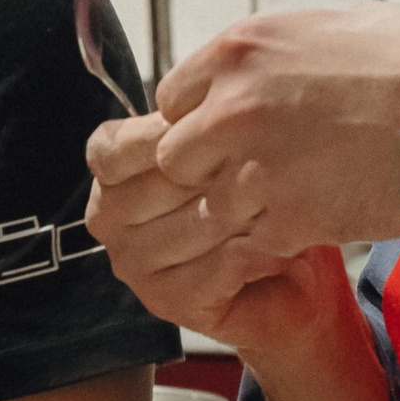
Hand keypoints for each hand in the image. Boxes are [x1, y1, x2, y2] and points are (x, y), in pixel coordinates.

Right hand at [86, 115, 361, 362]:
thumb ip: (199, 125)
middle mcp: (109, 221)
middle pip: (152, 184)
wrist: (290, 278)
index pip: (111, 148)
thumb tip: (208, 98)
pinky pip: (212, 268)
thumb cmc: (258, 207)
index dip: (165, 135)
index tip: (221, 129)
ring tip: (280, 207)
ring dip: (244, 213)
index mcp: (112, 177)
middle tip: (266, 167)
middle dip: (216, 174)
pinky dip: (255, 253)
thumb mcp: (224, 149)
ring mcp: (133, 265)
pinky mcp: (166, 302)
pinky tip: (279, 244)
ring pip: (188, 223)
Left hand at [138, 6, 399, 274]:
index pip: (169, 98)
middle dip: (204, 169)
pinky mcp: (286, 219)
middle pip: (174, 159)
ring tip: (288, 198)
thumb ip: (283, 51)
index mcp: (239, 51)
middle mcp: (232, 108)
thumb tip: (270, 61)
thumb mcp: (340, 26)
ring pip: (208, 207)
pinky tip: (312, 219)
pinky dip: (275, 239)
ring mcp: (254, 168)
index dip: (194, 120)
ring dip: (239, 210)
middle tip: (247, 173)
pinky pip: (253, 241)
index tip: (222, 132)